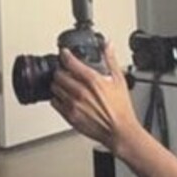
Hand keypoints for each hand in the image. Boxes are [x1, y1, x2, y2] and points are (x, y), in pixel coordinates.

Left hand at [49, 41, 140, 157]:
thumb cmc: (121, 109)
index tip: (64, 54)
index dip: (65, 55)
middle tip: (65, 71)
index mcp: (92, 80)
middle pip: (59, 74)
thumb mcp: (119, 80)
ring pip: (55, 87)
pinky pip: (55, 103)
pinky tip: (65, 98)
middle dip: (61, 71)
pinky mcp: (70, 116)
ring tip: (65, 84)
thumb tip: (108, 45)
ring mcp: (73, 104)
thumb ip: (111, 60)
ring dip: (58, 84)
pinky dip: (57, 98)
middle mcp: (80, 92)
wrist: (120, 131)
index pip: (70, 62)